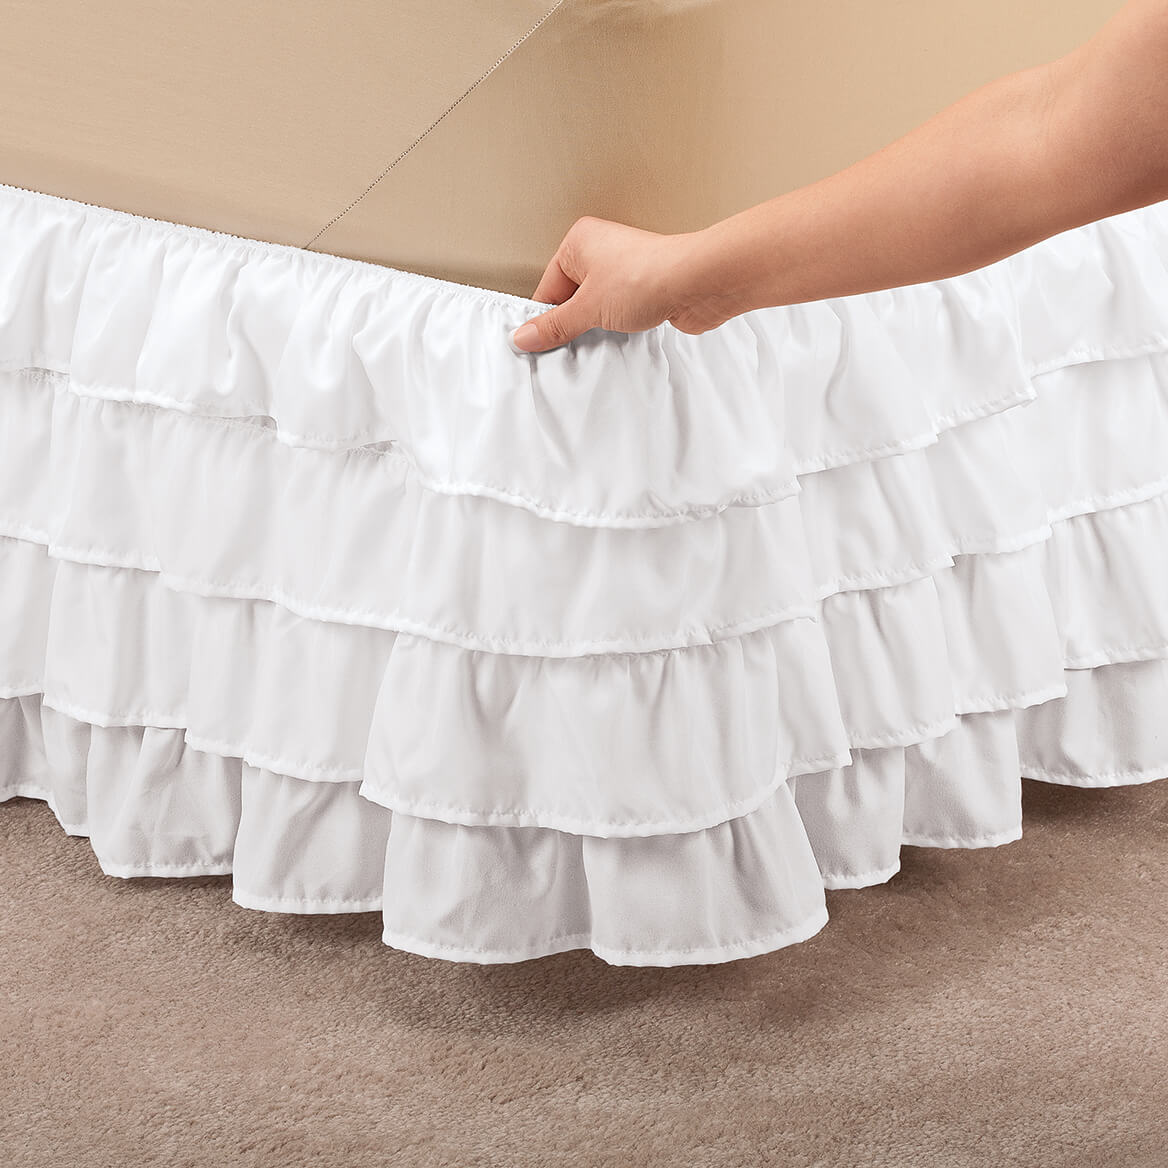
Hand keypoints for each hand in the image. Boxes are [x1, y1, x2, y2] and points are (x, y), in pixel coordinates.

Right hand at [508, 216, 740, 353]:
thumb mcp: (588, 308)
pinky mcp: (644, 289)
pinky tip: (620, 336)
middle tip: (569, 344)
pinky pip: (618, 313)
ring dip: (596, 326)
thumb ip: (555, 326)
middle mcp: (601, 250)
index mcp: (579, 242)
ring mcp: (624, 270)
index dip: (543, 318)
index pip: (547, 287)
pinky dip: (616, 327)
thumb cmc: (648, 276)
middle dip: (572, 323)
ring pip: (596, 307)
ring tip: (601, 335)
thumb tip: (526, 336)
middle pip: (571, 298)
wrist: (698, 283)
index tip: (536, 343)